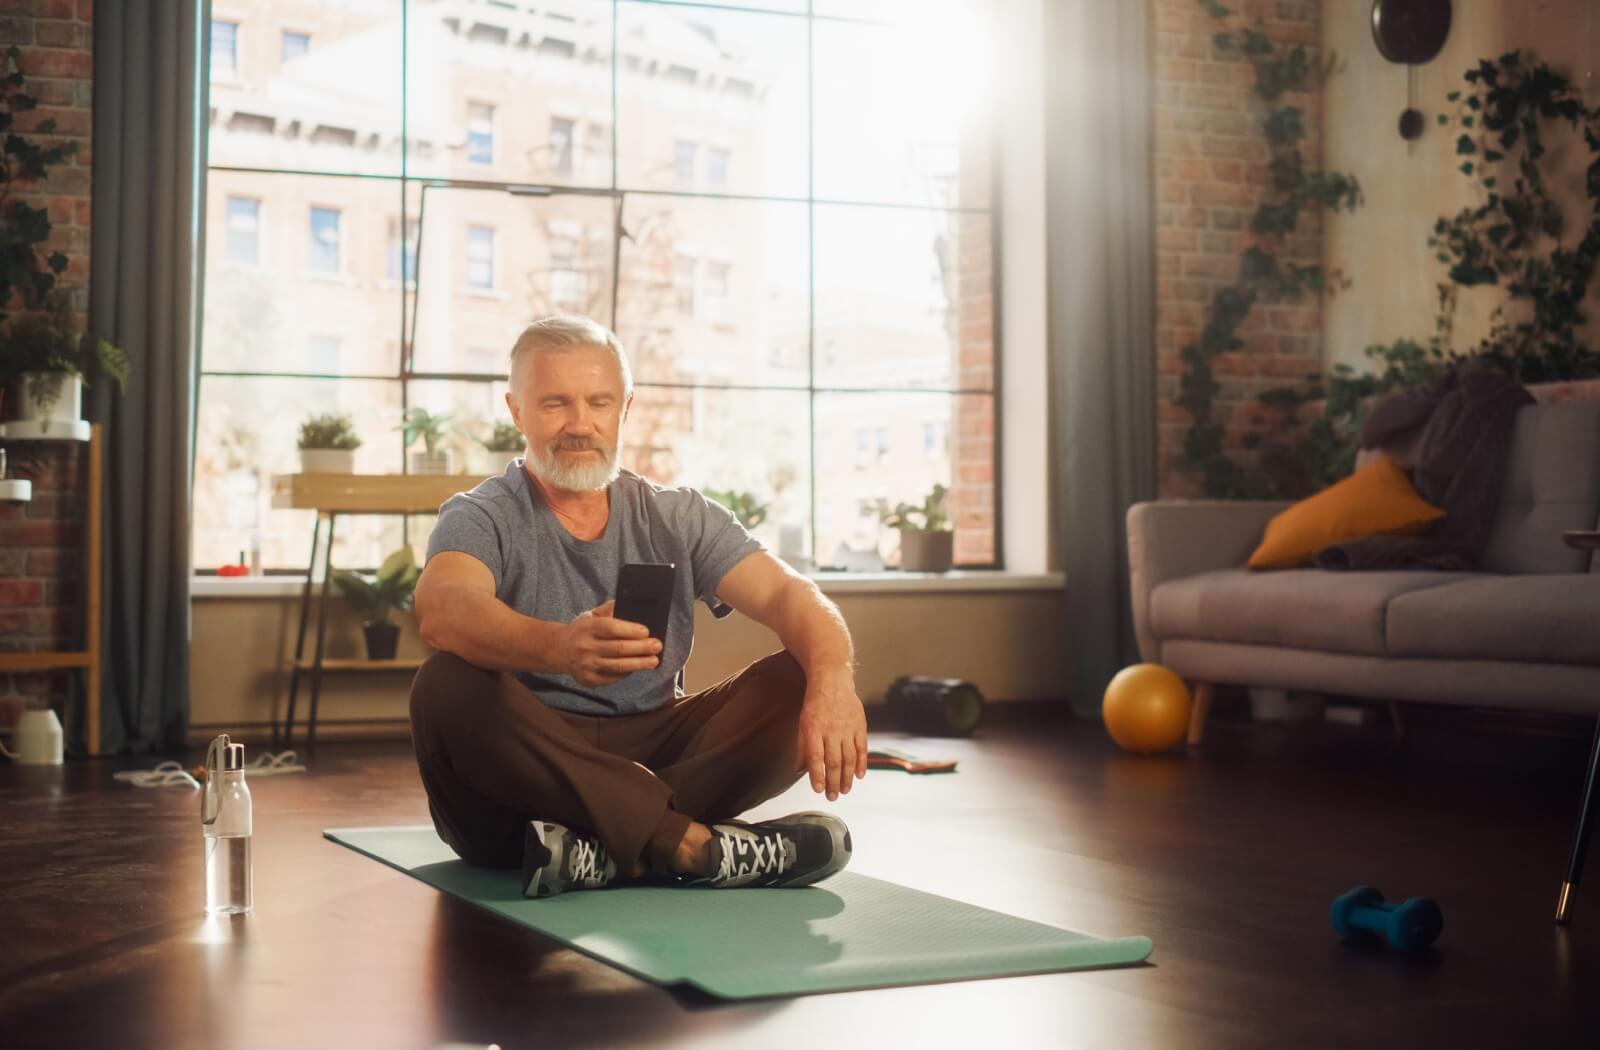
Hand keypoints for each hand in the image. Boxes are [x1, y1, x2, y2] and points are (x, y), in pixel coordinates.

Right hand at [560, 600, 661, 687]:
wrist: (557, 650)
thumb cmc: (581, 631)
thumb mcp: (591, 615)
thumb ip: (609, 609)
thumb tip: (630, 605)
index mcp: (587, 627)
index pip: (611, 628)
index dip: (630, 630)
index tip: (646, 632)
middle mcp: (585, 646)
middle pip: (618, 649)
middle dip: (641, 648)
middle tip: (657, 646)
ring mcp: (586, 665)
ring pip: (617, 666)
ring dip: (639, 664)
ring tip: (653, 661)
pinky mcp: (588, 679)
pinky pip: (612, 678)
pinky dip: (626, 673)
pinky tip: (636, 668)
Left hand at [795, 667, 867, 800]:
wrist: (832, 681)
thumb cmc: (815, 705)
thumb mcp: (803, 724)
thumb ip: (803, 748)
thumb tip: (800, 771)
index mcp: (814, 729)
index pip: (816, 758)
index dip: (818, 775)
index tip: (818, 790)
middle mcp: (831, 730)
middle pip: (834, 761)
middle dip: (834, 782)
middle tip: (833, 797)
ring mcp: (847, 728)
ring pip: (849, 758)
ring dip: (847, 777)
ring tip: (845, 790)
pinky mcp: (860, 725)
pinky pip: (862, 748)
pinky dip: (862, 763)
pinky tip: (859, 775)